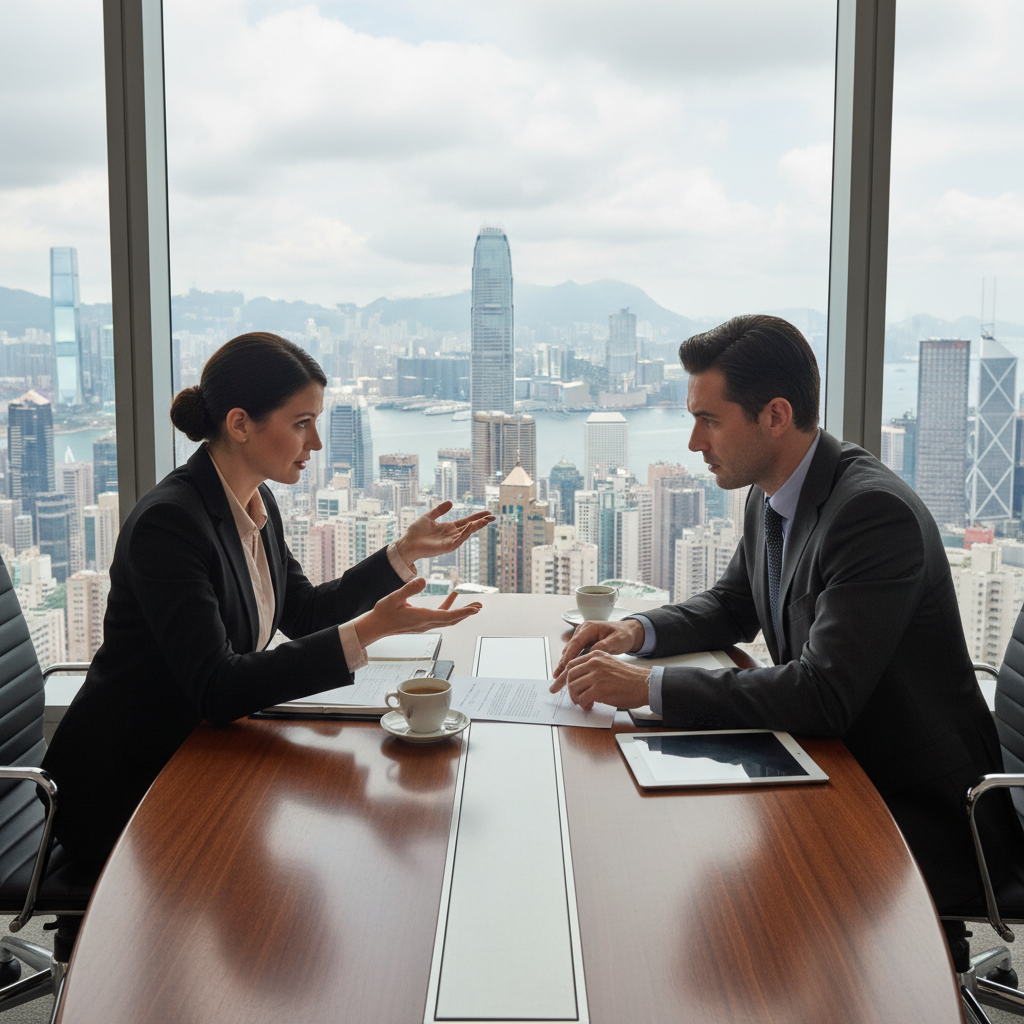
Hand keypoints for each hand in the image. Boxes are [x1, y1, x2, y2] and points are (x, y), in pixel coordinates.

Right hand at [354, 577, 481, 647]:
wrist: (376, 626)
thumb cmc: (383, 612)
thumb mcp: (394, 597)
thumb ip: (409, 588)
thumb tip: (423, 579)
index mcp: (422, 617)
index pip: (447, 616)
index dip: (463, 612)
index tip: (475, 609)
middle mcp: (426, 623)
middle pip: (452, 619)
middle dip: (467, 613)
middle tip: (480, 606)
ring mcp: (425, 624)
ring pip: (448, 618)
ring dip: (461, 611)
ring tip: (474, 604)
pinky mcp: (422, 621)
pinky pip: (440, 615)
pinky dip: (448, 606)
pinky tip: (452, 596)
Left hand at [395, 502, 493, 564]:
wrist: (407, 544)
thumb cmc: (415, 532)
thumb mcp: (429, 517)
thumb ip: (439, 510)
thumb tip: (451, 502)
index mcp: (449, 528)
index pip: (466, 521)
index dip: (477, 516)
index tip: (487, 512)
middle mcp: (452, 535)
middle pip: (470, 527)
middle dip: (481, 522)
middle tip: (493, 516)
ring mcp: (450, 541)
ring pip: (466, 533)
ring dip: (476, 527)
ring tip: (485, 520)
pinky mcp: (446, 548)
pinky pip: (459, 540)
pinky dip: (466, 533)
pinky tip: (471, 526)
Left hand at [549, 650, 650, 710]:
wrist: (644, 684)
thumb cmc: (629, 678)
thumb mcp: (609, 665)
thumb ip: (594, 668)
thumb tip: (580, 681)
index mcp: (596, 655)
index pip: (572, 664)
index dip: (565, 677)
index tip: (560, 685)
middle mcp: (594, 662)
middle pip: (570, 675)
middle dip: (568, 689)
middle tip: (573, 698)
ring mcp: (596, 675)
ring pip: (573, 687)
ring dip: (576, 698)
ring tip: (584, 703)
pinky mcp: (599, 689)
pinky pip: (582, 698)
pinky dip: (584, 704)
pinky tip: (590, 706)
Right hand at [552, 618, 644, 679]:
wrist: (628, 632)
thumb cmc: (624, 635)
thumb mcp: (617, 640)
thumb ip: (605, 646)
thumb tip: (592, 652)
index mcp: (589, 628)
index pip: (575, 643)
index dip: (568, 657)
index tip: (563, 670)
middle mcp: (582, 631)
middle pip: (569, 649)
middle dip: (562, 665)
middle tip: (555, 679)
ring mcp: (581, 636)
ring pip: (569, 653)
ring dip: (564, 666)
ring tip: (557, 680)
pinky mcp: (583, 643)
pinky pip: (574, 654)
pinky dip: (570, 664)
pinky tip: (566, 675)